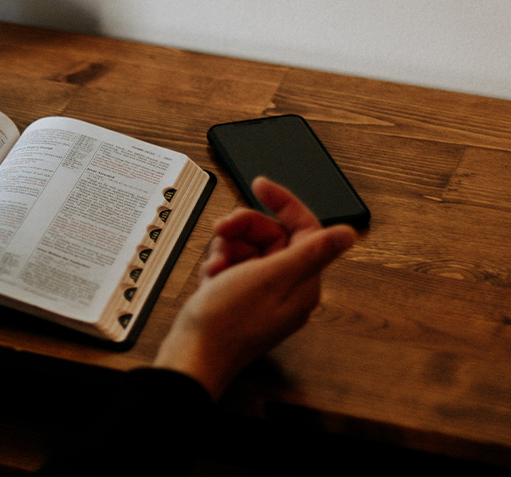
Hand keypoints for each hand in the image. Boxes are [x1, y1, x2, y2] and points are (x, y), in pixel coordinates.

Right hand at [154, 177, 356, 399]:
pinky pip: (232, 266)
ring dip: (226, 248)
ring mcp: (261, 295)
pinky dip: (217, 266)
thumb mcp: (270, 277)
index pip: (304, 229)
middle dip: (242, 229)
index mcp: (302, 282)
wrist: (192, 355)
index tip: (259, 185)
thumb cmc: (228, 323)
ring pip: (247, 248)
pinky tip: (209, 278)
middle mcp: (286, 288)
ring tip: (214, 265)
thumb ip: (311, 252)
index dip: (282, 203)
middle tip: (221, 231)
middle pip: (270, 235)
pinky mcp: (238, 299)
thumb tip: (349, 234)